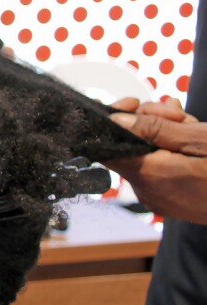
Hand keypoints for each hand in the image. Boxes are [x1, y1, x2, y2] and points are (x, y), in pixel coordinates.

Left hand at [106, 98, 206, 224]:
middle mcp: (148, 191)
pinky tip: (192, 139)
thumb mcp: (200, 139)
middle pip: (129, 147)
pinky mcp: (172, 201)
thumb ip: (155, 129)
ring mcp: (159, 199)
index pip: (107, 146)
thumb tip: (115, 119)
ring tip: (191, 125)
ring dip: (163, 134)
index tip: (134, 103)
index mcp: (151, 175)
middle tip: (178, 114)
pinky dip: (169, 151)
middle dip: (149, 123)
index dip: (115, 120)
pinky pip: (158, 169)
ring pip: (145, 155)